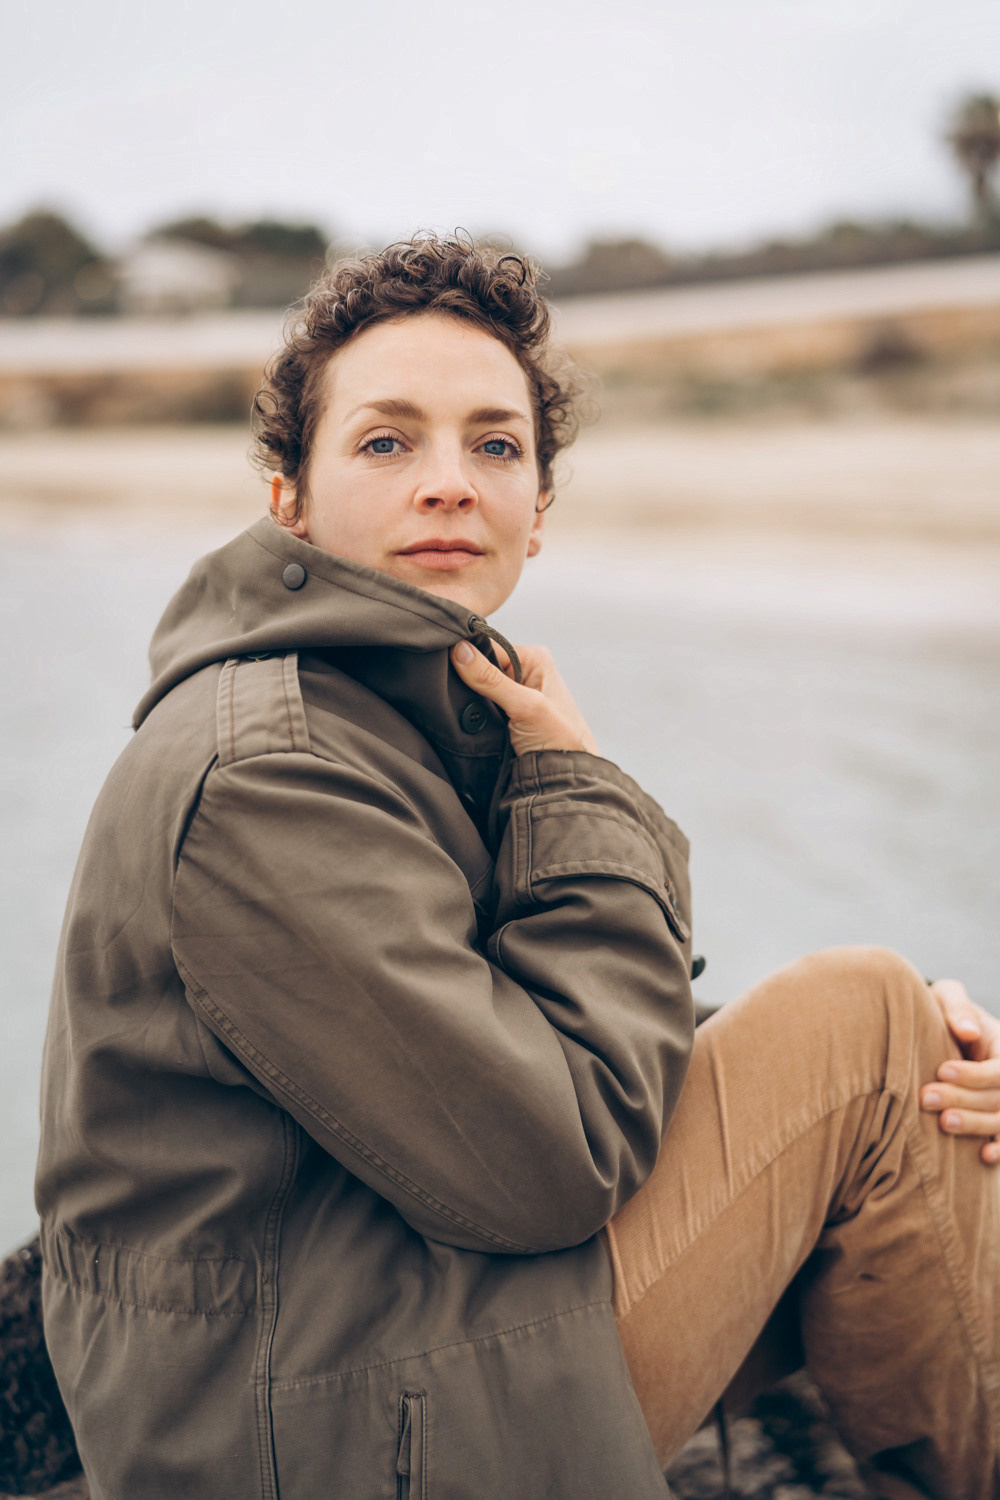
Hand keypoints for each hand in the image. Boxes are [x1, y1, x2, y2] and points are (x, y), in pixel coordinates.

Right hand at [450, 641, 599, 757]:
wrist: (565, 777)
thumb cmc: (559, 738)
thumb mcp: (524, 706)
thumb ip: (491, 679)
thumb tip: (459, 651)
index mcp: (534, 658)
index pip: (489, 646)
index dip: (466, 655)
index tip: (444, 664)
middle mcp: (524, 670)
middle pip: (481, 665)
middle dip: (466, 678)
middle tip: (452, 690)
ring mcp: (514, 692)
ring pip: (478, 686)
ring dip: (469, 696)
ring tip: (460, 705)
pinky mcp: (506, 711)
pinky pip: (481, 703)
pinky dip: (472, 710)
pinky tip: (466, 714)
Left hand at [920, 978, 999, 1165]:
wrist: (935, 1030)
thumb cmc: (940, 1010)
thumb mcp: (947, 998)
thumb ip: (957, 1008)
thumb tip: (968, 1031)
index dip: (975, 1074)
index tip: (941, 1070)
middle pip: (999, 1096)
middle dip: (964, 1099)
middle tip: (925, 1098)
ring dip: (975, 1124)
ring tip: (943, 1123)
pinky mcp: (994, 1118)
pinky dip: (999, 1148)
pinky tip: (983, 1156)